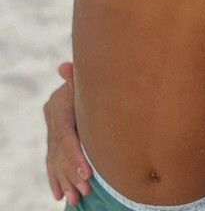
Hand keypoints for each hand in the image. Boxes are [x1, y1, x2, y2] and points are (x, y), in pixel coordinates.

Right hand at [43, 63, 91, 204]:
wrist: (85, 79)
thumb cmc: (95, 76)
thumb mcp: (86, 78)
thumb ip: (76, 78)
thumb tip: (65, 66)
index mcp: (58, 105)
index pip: (64, 137)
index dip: (74, 156)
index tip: (88, 173)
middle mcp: (52, 117)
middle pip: (59, 152)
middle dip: (72, 173)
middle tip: (85, 189)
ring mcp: (51, 128)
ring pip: (55, 159)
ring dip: (65, 180)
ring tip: (76, 197)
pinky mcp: (54, 138)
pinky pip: (52, 161)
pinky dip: (56, 178)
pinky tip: (60, 194)